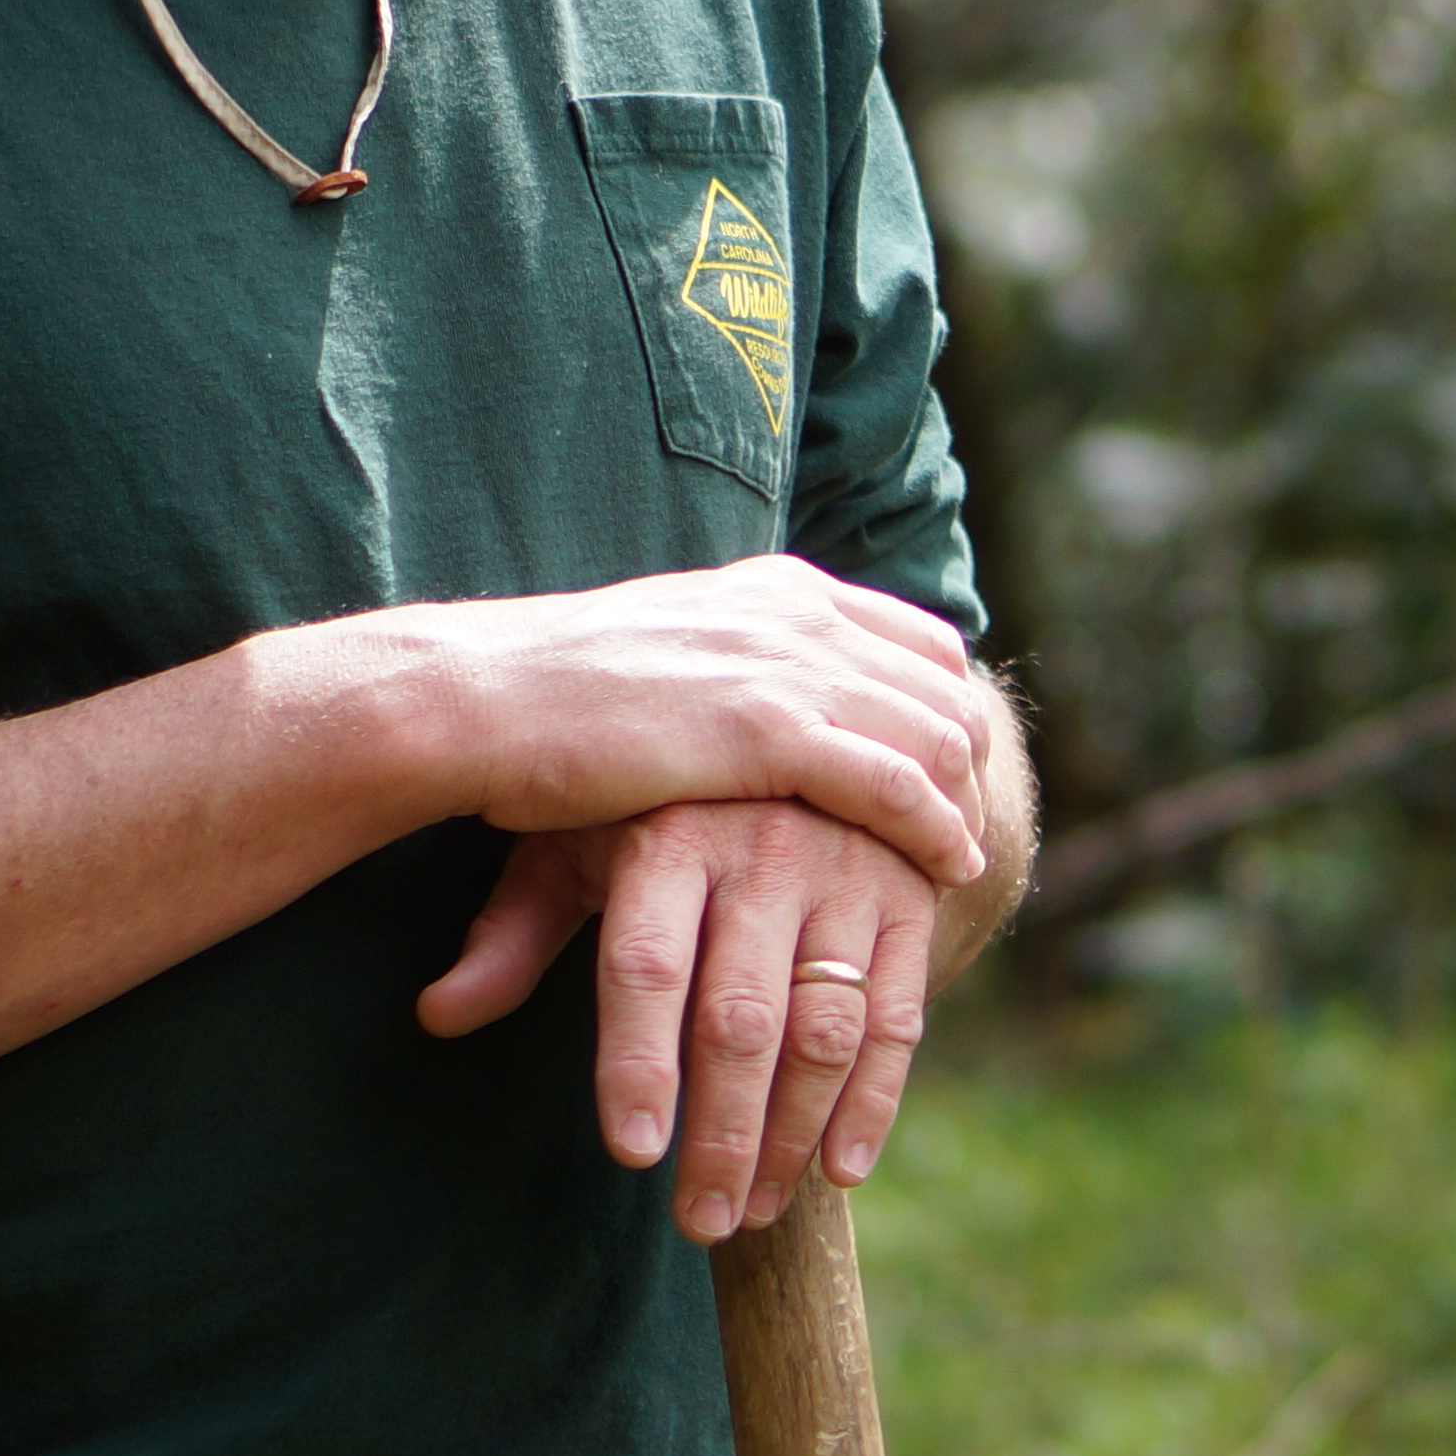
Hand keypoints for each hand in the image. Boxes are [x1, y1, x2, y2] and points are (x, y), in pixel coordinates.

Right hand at [400, 559, 988, 884]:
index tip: (951, 762)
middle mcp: (798, 614)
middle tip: (971, 821)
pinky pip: (896, 784)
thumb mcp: (668, 652)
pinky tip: (951, 866)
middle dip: (967, 756)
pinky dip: (936, 827)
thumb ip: (732, 664)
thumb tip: (759, 698)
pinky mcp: (771, 731)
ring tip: (967, 854)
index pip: (913, 637)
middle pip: (941, 684)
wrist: (485, 699)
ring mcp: (789, 666)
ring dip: (963, 800)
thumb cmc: (552, 694)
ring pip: (935, 732)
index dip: (944, 703)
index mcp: (776, 589)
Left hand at [418, 797, 939, 1237]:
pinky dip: (874, 1101)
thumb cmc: (661, 805)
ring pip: (824, 1028)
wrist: (810, 728)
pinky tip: (840, 1169)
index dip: (637, 1064)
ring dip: (793, 1134)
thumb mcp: (578, 843)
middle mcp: (763, 850)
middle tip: (700, 1222)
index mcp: (668, 836)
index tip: (632, 1154)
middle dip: (722, 1134)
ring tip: (756, 1211)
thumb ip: (516, 929)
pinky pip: (898, 1016)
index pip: (644, 966)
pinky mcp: (909, 898)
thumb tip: (437, 1015)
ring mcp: (846, 874)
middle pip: (740, 1016)